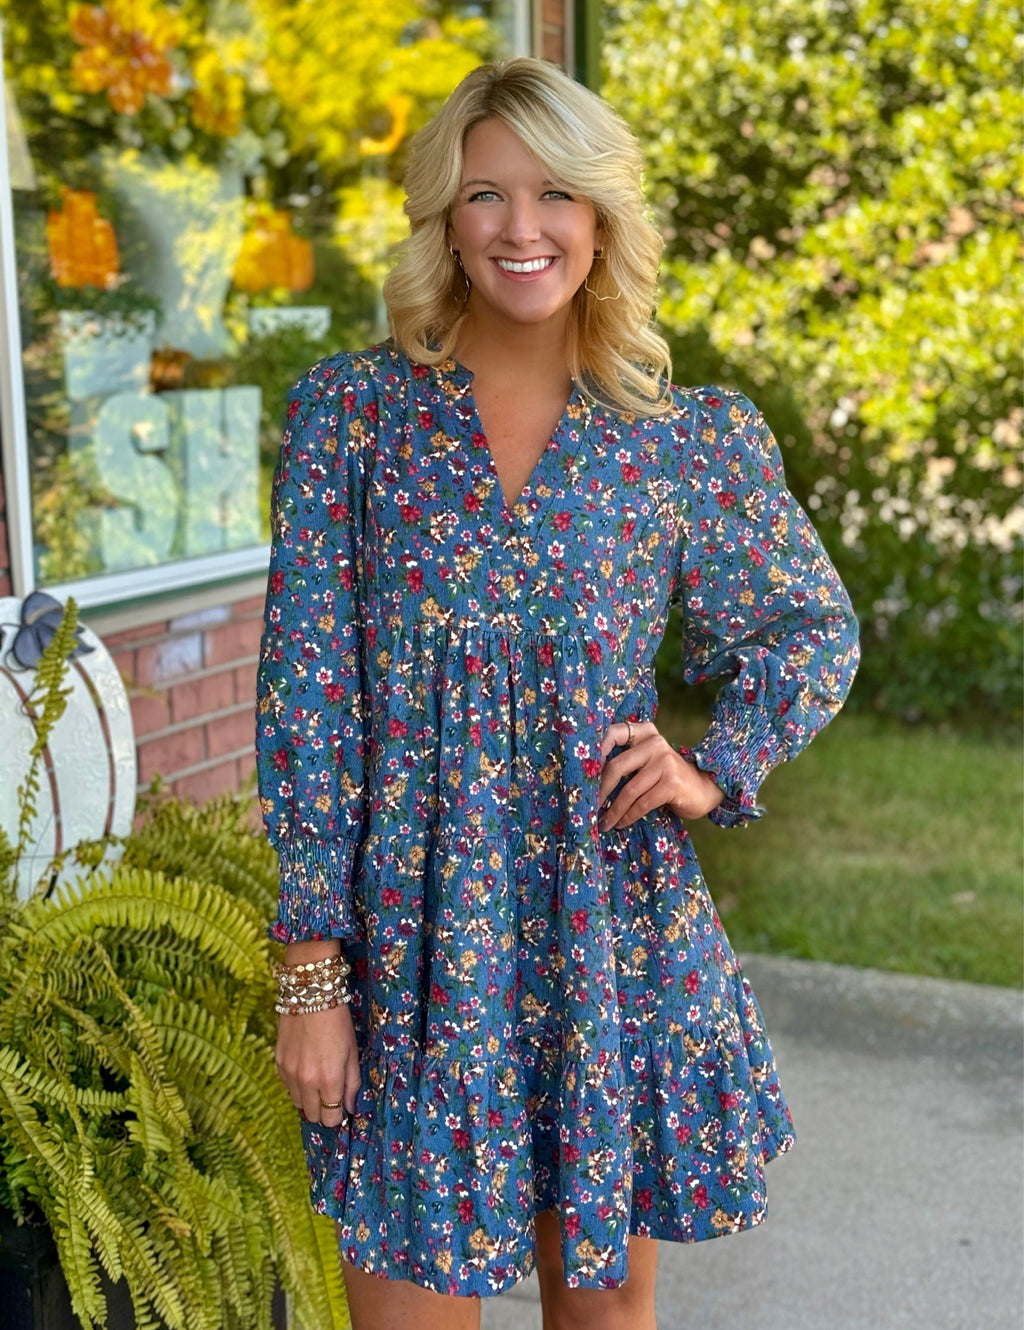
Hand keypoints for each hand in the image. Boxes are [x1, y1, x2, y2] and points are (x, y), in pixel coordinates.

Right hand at [275, 944, 360, 1126]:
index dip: (339, 1117)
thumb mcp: (353, 1050)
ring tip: (320, 1084)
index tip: (343, 1109)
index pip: (331, 1118)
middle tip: (333, 1098)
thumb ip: (352, 1082)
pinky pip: (287, 1087)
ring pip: (298, 1104)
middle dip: (324, 1112)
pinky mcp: (278, 1062)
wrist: (310, 993)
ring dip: (309, 1101)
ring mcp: (289, 1073)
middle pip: (313, 1115)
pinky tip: (306, 1072)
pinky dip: (297, 1087)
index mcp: (329, 1079)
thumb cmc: (338, 1020)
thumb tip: (351, 1107)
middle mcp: (306, 1081)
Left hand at [597, 720, 723, 830]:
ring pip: (629, 790)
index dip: (595, 752)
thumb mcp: (648, 761)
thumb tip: (590, 780)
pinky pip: (642, 803)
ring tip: (604, 822)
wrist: (704, 788)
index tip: (582, 773)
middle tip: (590, 806)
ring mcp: (665, 762)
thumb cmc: (667, 778)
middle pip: (617, 766)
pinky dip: (628, 816)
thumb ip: (628, 761)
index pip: (613, 733)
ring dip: (614, 810)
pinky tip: (621, 823)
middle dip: (600, 790)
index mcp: (645, 733)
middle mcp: (655, 743)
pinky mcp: (672, 783)